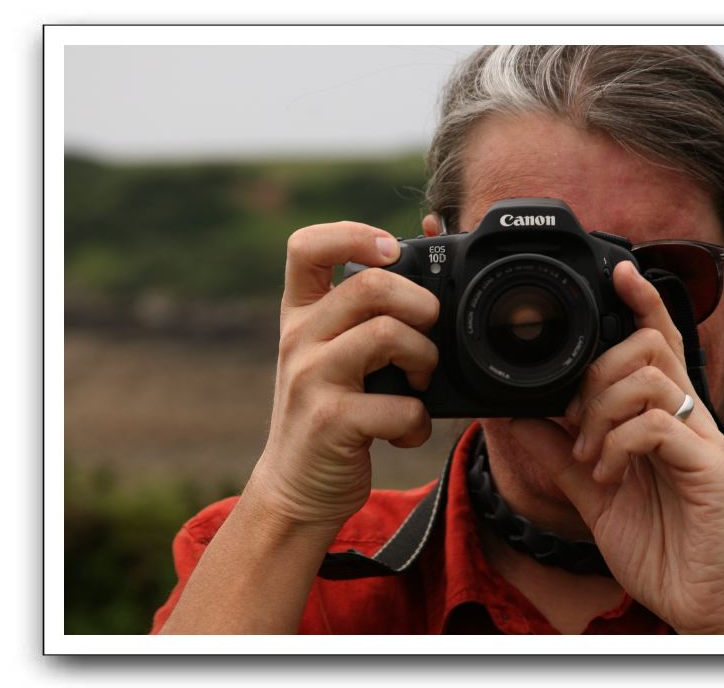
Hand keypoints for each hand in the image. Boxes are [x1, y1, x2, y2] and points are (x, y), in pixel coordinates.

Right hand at [245, 222, 439, 535]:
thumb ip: (369, 312)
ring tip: (421, 382)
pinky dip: (417, 422)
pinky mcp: (330, 422)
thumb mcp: (338, 354)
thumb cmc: (333, 412)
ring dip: (425, 358)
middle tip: (427, 331)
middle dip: (420, 304)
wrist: (296, 488)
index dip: (352, 235)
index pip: (306, 246)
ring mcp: (311, 379)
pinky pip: (399, 405)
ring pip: (387, 334)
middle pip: (371, 285)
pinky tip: (406, 431)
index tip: (390, 249)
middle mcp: (299, 339)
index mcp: (302, 315)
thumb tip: (426, 246)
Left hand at [542, 261, 723, 633]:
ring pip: (648, 378)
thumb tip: (514, 415)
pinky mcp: (707, 468)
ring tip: (588, 454)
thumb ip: (559, 450)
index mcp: (665, 415)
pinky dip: (616, 443)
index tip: (618, 269)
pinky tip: (605, 473)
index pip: (657, 340)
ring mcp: (701, 440)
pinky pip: (656, 425)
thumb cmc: (657, 542)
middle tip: (574, 419)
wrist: (700, 602)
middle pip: (649, 346)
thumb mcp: (593, 489)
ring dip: (600, 411)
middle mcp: (689, 418)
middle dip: (597, 371)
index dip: (641, 300)